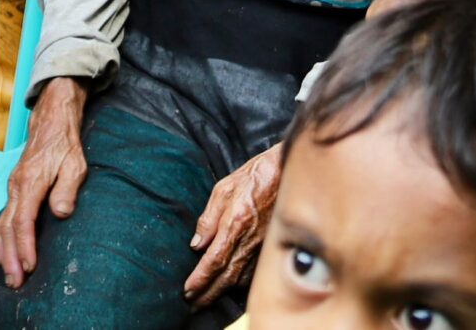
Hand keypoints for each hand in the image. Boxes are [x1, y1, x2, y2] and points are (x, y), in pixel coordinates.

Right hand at [0, 79, 88, 287]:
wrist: (51, 117)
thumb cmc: (64, 141)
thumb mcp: (74, 163)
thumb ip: (67, 189)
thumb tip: (60, 213)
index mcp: (30, 182)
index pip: (23, 221)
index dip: (25, 245)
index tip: (29, 266)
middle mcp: (16, 187)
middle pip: (7, 228)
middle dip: (10, 258)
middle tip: (16, 283)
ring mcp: (12, 188)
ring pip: (1, 225)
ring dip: (4, 252)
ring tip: (9, 276)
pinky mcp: (14, 189)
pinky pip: (2, 218)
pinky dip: (0, 239)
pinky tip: (3, 253)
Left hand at [185, 142, 282, 302]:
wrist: (287, 171)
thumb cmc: (255, 175)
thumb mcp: (224, 188)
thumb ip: (209, 217)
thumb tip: (197, 244)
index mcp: (236, 222)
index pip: (215, 259)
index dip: (201, 278)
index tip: (188, 290)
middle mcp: (251, 239)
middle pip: (227, 275)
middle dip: (208, 293)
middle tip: (193, 304)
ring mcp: (263, 244)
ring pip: (241, 277)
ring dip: (223, 291)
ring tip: (207, 298)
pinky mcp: (271, 246)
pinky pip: (254, 271)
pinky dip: (240, 283)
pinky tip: (231, 286)